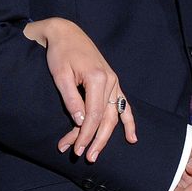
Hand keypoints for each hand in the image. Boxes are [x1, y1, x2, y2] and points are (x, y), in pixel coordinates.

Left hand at [24, 17, 136, 160]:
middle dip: (96, 140)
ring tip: (96, 153)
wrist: (67, 33)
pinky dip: (128, 121)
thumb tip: (80, 122)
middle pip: (106, 118)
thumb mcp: (60, 75)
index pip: (93, 114)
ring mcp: (114, 82)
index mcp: (98, 78)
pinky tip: (131, 138)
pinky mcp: (113, 82)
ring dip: (106, 136)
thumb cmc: (60, 53)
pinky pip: (124, 105)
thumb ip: (71, 99)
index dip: (85, 134)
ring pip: (114, 115)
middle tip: (85, 157)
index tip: (76, 149)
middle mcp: (111, 81)